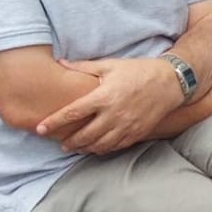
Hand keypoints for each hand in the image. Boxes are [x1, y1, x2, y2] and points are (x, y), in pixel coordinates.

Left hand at [37, 55, 185, 152]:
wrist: (170, 82)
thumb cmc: (139, 71)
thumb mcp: (111, 65)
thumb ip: (83, 66)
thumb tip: (61, 62)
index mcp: (104, 96)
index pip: (73, 113)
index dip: (54, 122)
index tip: (41, 128)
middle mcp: (114, 115)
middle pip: (84, 135)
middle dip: (69, 142)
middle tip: (60, 143)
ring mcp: (126, 126)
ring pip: (100, 145)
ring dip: (85, 148)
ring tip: (76, 148)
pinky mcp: (137, 133)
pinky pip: (116, 146)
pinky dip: (103, 149)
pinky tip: (96, 148)